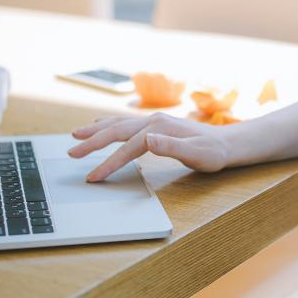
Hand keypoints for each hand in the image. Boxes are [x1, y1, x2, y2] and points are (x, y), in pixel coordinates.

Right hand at [68, 113, 229, 180]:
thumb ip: (171, 147)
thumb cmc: (212, 153)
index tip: (94, 177)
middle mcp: (153, 121)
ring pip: (117, 124)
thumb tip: (147, 139)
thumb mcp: (197, 154)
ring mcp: (152, 121)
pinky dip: (108, 125)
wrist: (226, 143)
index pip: (128, 147)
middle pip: (116, 130)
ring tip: (75, 136)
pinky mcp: (154, 125)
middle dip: (92, 142)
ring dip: (96, 130)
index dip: (109, 163)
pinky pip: (124, 124)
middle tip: (71, 153)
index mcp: (160, 128)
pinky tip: (99, 126)